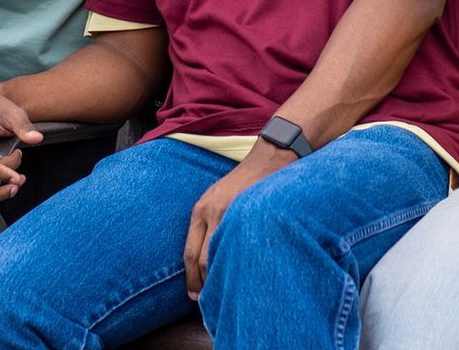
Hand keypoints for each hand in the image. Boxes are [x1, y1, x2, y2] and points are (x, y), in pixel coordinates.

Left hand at [183, 143, 292, 298]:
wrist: (269, 157)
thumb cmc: (245, 181)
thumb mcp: (219, 197)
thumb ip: (211, 222)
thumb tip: (208, 258)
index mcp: (200, 210)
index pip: (189, 253)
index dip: (191, 279)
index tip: (194, 295)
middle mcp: (209, 212)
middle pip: (200, 260)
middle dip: (203, 284)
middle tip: (208, 301)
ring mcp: (229, 212)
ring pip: (219, 256)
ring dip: (221, 278)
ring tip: (227, 293)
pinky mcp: (247, 212)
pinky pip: (238, 246)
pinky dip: (238, 263)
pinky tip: (244, 274)